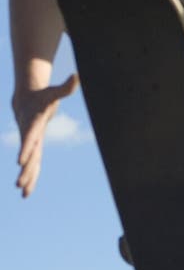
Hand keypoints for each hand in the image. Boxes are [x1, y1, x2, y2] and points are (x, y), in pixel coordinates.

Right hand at [12, 74, 79, 197]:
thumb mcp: (53, 92)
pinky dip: (31, 178)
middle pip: (27, 154)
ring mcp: (30, 143)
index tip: (19, 161)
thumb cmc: (42, 96)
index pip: (29, 137)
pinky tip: (27, 192)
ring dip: (26, 178)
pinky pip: (33, 165)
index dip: (24, 149)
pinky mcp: (33, 148)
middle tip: (18, 183)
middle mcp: (29, 135)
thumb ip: (66, 87)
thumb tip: (78, 76)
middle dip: (24, 169)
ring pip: (29, 163)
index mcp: (33, 124)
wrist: (25, 100)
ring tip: (23, 192)